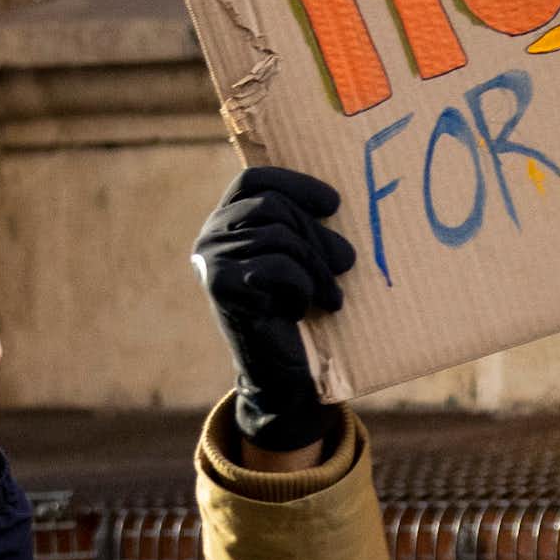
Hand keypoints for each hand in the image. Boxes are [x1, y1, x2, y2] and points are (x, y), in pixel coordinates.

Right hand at [192, 166, 354, 460]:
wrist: (282, 378)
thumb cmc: (297, 316)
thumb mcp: (299, 263)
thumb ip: (299, 229)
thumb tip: (335, 203)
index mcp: (226, 225)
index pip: (254, 180)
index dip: (295, 184)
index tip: (334, 203)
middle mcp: (210, 238)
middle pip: (273, 206)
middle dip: (318, 235)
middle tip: (348, 261)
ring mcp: (211, 261)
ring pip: (279, 236)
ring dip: (316, 268)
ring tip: (329, 295)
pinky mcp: (220, 285)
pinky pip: (277, 265)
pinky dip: (300, 287)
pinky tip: (300, 310)